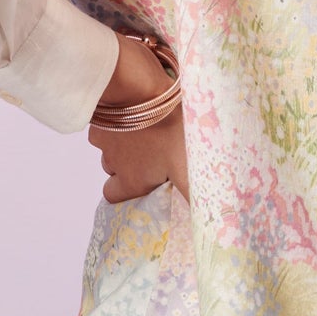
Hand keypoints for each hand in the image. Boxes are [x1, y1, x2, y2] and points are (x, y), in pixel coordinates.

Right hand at [87, 33, 190, 205]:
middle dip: (128, 160)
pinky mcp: (99, 113)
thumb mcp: (188, 166)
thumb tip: (217, 228)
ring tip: (145, 122)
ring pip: (108, 143)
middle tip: (153, 145)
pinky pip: (104, 118)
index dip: (125, 188)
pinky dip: (115, 114)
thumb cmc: (168, 129)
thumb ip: (196, 195)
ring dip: (122, 137)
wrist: (139, 87)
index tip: (145, 176)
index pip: (113, 195)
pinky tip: (132, 104)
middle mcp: (112, 162)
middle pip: (113, 168)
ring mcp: (103, 137)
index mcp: (132, 179)